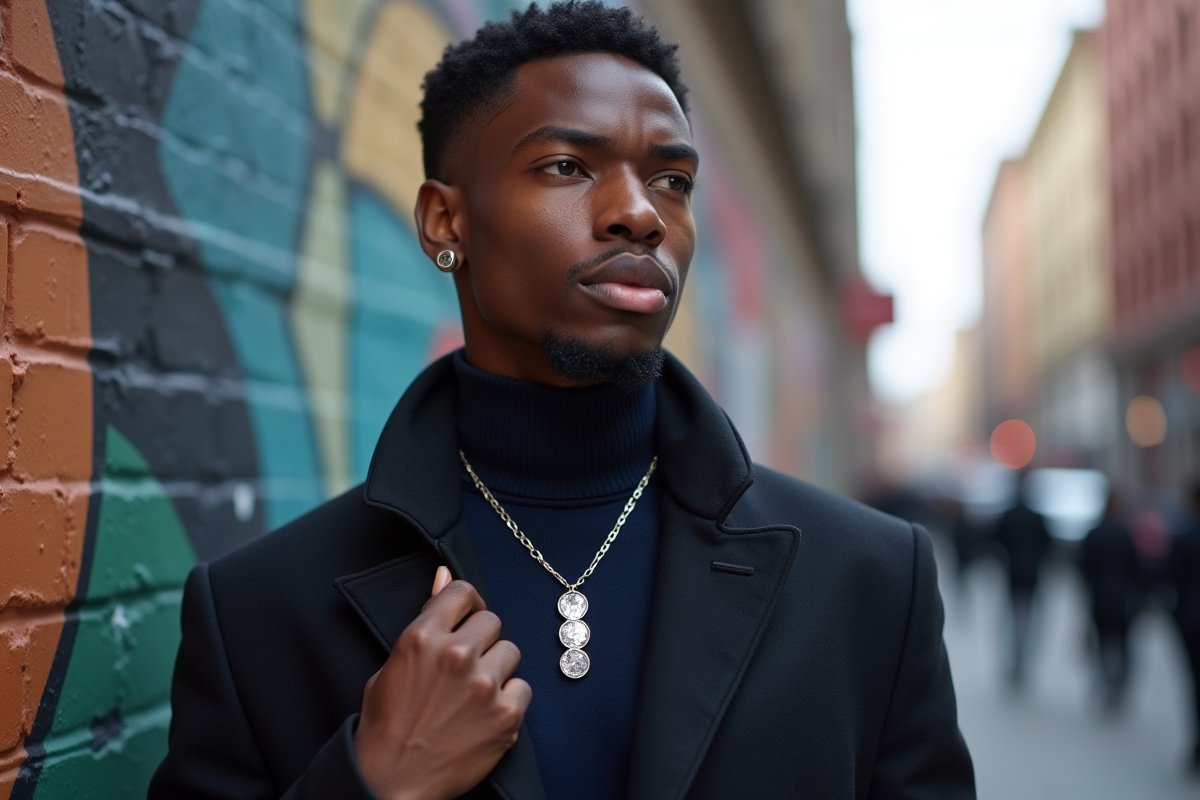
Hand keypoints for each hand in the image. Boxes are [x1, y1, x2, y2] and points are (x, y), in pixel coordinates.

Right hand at [354, 566, 530, 799]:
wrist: (390, 781)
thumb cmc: (386, 725)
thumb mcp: (394, 662)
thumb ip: (425, 618)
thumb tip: (444, 576)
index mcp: (422, 637)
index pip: (462, 592)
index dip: (467, 603)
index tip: (467, 616)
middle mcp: (456, 655)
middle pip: (492, 621)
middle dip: (481, 639)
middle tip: (466, 665)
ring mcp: (484, 685)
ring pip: (511, 652)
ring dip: (497, 669)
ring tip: (474, 693)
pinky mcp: (505, 715)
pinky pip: (523, 688)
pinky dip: (509, 700)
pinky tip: (485, 714)